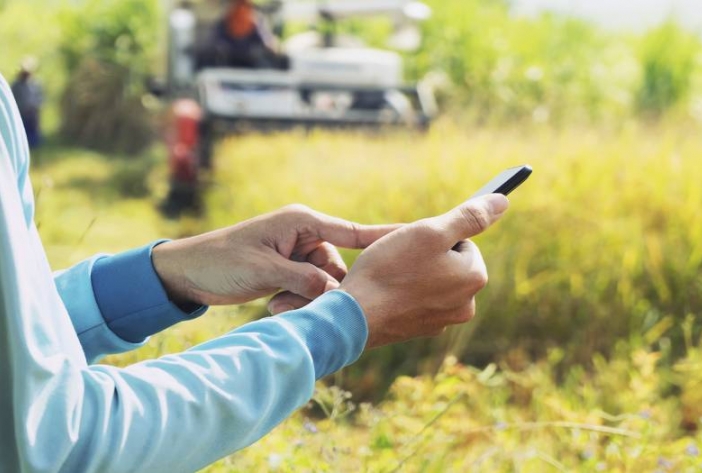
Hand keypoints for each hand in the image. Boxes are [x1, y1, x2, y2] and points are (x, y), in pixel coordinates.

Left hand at [151, 205, 399, 308]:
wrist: (186, 273)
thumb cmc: (221, 261)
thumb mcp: (264, 270)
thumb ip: (304, 280)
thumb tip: (337, 296)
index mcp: (302, 222)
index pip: (353, 231)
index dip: (383, 238)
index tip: (413, 241)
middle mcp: (304, 235)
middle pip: (340, 265)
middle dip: (331, 288)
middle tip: (310, 303)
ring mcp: (297, 254)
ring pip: (326, 281)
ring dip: (311, 298)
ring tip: (278, 304)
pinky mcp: (289, 271)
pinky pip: (310, 288)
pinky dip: (301, 301)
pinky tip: (275, 305)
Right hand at [339, 194, 508, 347]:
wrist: (354, 317)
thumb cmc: (391, 270)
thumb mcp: (431, 232)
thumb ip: (470, 216)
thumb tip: (502, 201)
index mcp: (475, 278)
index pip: (462, 241)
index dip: (435, 236)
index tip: (414, 244)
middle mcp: (466, 304)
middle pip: (449, 262)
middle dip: (426, 255)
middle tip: (400, 259)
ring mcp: (443, 321)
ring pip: (432, 280)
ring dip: (414, 273)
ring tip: (391, 275)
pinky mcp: (420, 330)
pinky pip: (417, 299)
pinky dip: (404, 292)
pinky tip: (386, 292)